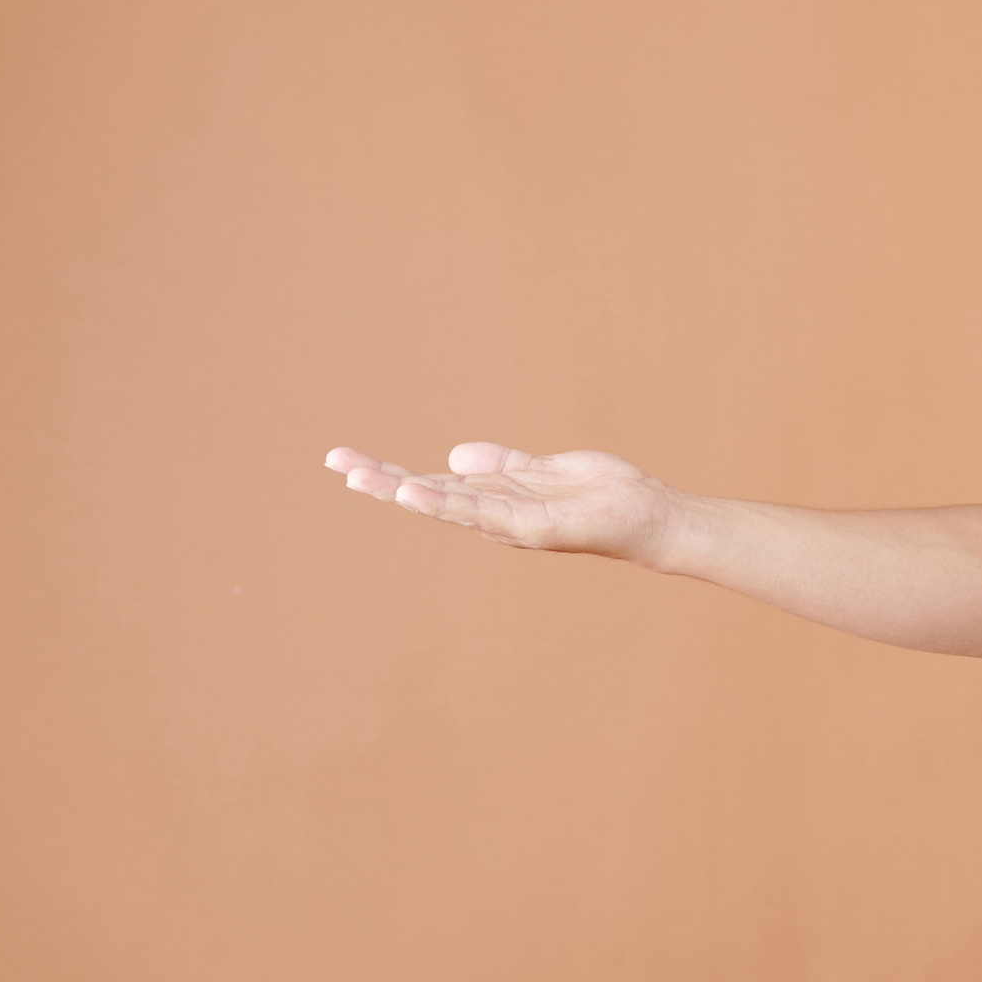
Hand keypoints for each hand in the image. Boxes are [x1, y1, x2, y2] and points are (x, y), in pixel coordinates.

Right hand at [324, 443, 673, 562]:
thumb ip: (500, 464)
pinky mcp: (534, 525)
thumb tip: (455, 456)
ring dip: (404, 492)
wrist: (646, 515)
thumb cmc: (598, 494)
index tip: (345, 458)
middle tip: (335, 462)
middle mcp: (494, 515)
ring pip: (447, 505)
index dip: (390, 473)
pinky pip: (485, 510)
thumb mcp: (539, 470)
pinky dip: (449, 503)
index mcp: (492, 499)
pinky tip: (418, 492)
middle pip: (428, 495)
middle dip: (382, 480)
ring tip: (363, 477)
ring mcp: (511, 523)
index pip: (431, 484)